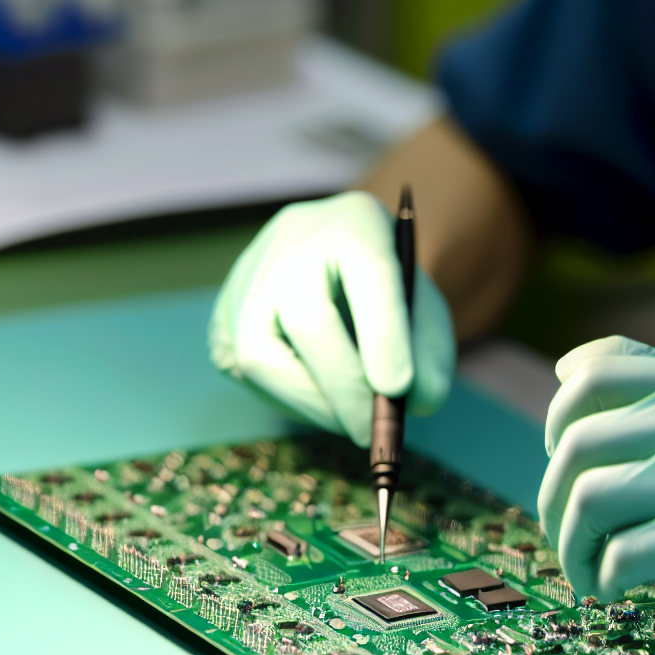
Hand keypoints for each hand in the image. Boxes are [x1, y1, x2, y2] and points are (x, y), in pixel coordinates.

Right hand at [209, 192, 453, 446]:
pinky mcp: (223, 311)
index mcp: (356, 223)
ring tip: (348, 419)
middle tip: (371, 432)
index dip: (384, 334)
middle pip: (306, 316)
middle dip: (342, 387)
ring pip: (260, 352)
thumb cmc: (387, 291)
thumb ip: (431, 354)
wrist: (336, 258)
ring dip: (310, 402)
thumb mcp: (425, 310)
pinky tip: (317, 399)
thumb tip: (416, 404)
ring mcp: (249, 274)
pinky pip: (241, 369)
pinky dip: (284, 398)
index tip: (399, 390)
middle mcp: (294, 239)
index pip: (370, 271)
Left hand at [540, 336, 654, 654]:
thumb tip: (565, 375)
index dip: (558, 420)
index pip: (594, 373)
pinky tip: (614, 587)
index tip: (567, 464)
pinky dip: (602, 577)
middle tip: (570, 537)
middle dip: (553, 500)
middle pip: (578, 443)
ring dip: (571, 546)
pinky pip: (623, 552)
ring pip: (590, 497)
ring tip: (588, 570)